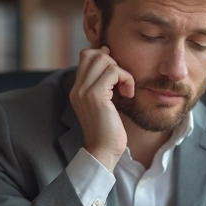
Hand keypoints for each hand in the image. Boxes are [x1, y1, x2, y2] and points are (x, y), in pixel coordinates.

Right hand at [70, 46, 134, 171]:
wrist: (103, 151)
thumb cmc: (109, 129)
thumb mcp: (105, 103)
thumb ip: (104, 84)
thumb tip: (109, 56)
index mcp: (77, 89)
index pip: (86, 55)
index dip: (104, 58)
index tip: (117, 75)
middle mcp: (77, 88)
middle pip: (93, 54)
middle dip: (113, 63)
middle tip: (121, 82)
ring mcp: (84, 91)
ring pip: (104, 59)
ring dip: (121, 72)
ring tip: (126, 89)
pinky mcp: (95, 95)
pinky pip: (113, 72)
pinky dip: (126, 79)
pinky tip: (128, 94)